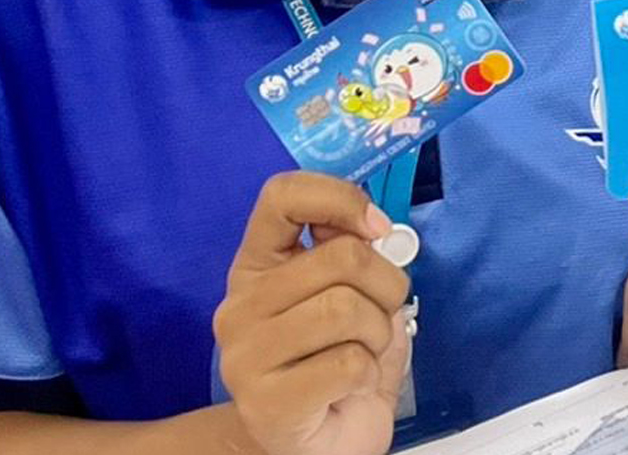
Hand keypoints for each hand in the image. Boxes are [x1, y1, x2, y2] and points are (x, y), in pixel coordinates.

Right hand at [215, 172, 412, 454]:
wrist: (317, 442)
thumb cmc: (337, 361)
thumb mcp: (352, 294)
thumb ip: (353, 254)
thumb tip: (374, 229)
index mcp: (258, 264)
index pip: (281, 196)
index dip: (340, 198)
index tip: (377, 228)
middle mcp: (240, 303)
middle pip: (340, 258)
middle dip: (387, 286)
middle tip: (381, 317)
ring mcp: (245, 354)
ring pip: (346, 309)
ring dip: (378, 334)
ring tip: (361, 355)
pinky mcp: (265, 403)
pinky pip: (348, 363)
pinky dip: (368, 374)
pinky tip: (347, 388)